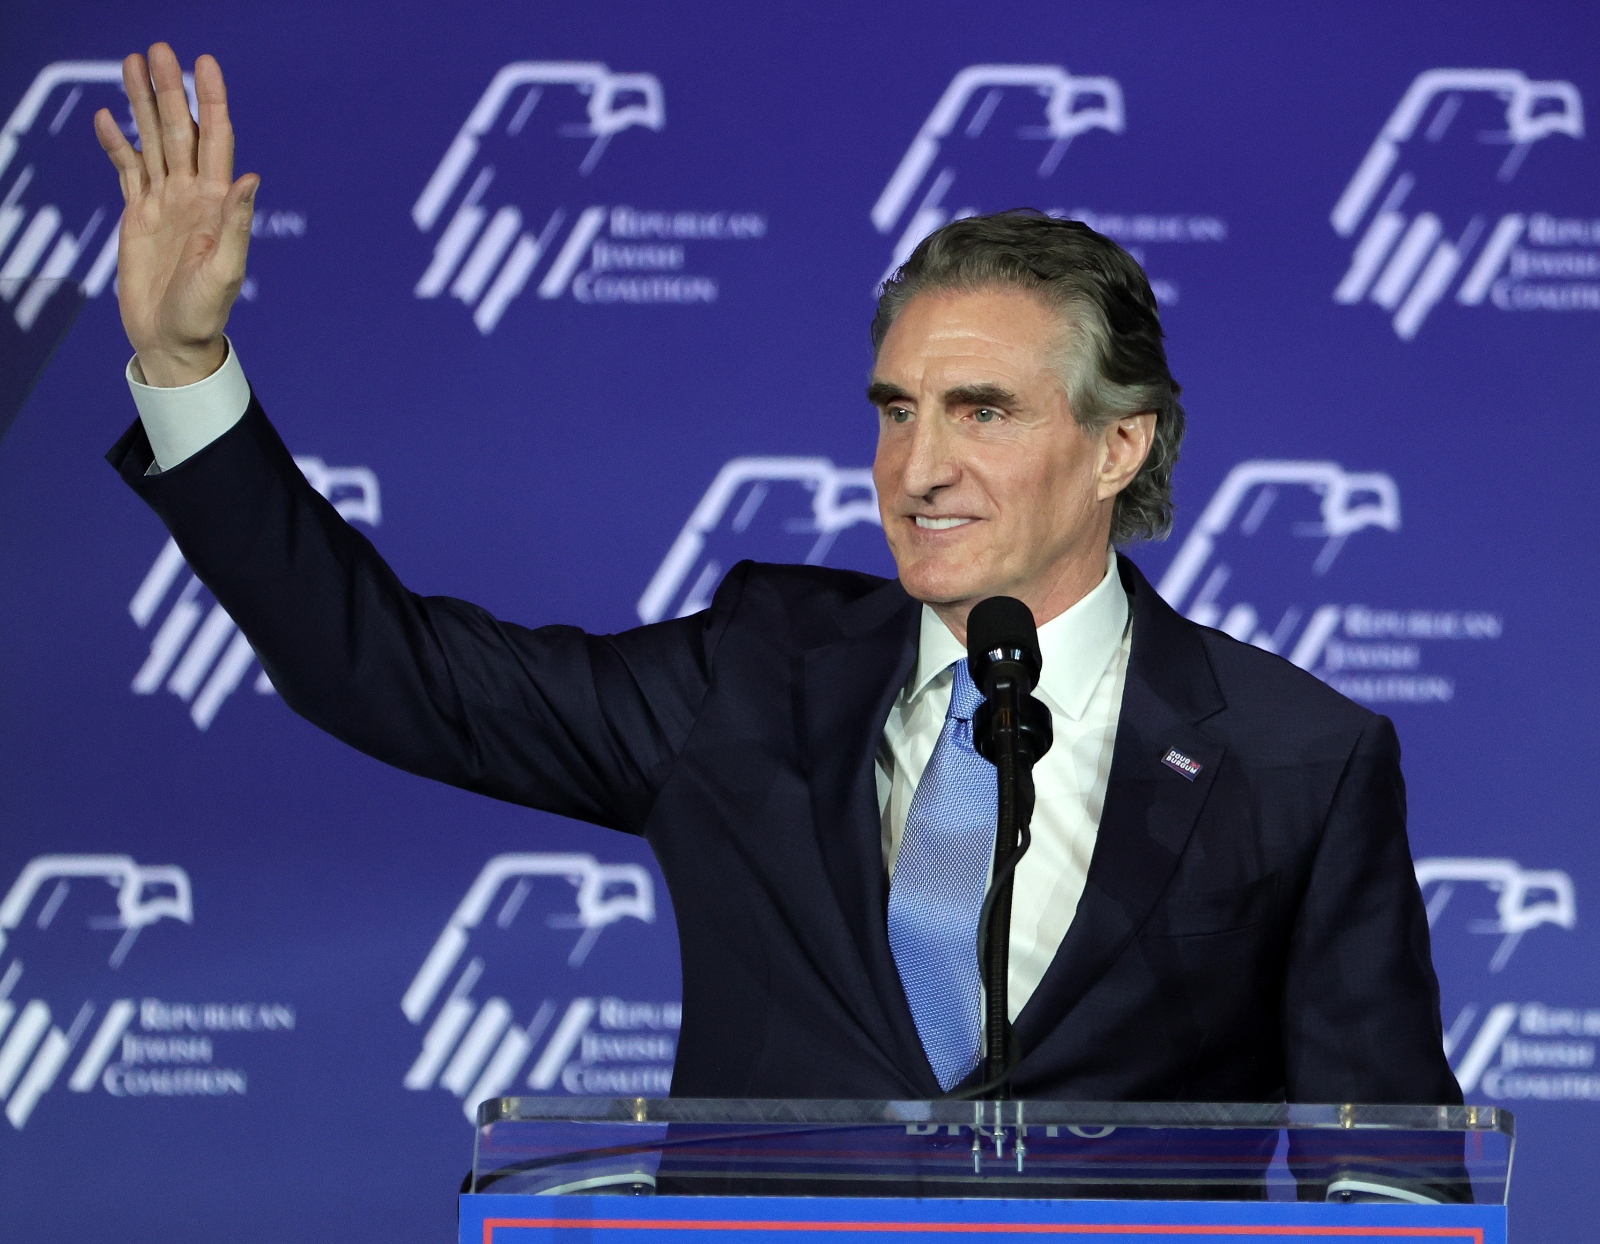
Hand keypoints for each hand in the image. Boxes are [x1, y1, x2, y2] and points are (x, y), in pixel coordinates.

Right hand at [94, 45, 256, 387]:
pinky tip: (109, 117)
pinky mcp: (139, 215)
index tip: (204, 64)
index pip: (216, 139)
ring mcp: (165, 203)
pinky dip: (117, 143)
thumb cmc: (205, 313)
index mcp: (218, 203)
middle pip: (179, 130)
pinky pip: (127, 170)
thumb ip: (237, 224)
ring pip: (152, 141)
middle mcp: (193, 195)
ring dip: (142, 103)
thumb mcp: (225, 270)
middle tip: (159, 48)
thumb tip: (250, 176)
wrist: (173, 339)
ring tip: (131, 63)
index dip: (211, 101)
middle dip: (169, 90)